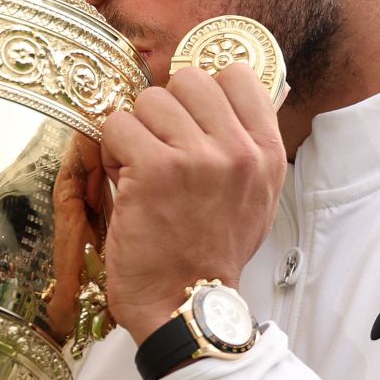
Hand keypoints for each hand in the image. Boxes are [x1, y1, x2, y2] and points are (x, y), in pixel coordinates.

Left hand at [99, 63, 285, 342]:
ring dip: (136, 133)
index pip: (238, 74)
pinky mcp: (155, 167)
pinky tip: (125, 183)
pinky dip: (112, 152)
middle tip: (160, 150)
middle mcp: (239, 150)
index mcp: (267, 153)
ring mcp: (198, 157)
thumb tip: (222, 92)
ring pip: (149, 100)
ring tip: (142, 172)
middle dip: (165, 110)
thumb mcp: (254, 197)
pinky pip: (118, 125)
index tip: (190, 118)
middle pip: (188, 79)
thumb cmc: (211, 253)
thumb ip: (244, 145)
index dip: (203, 91)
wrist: (185, 305)